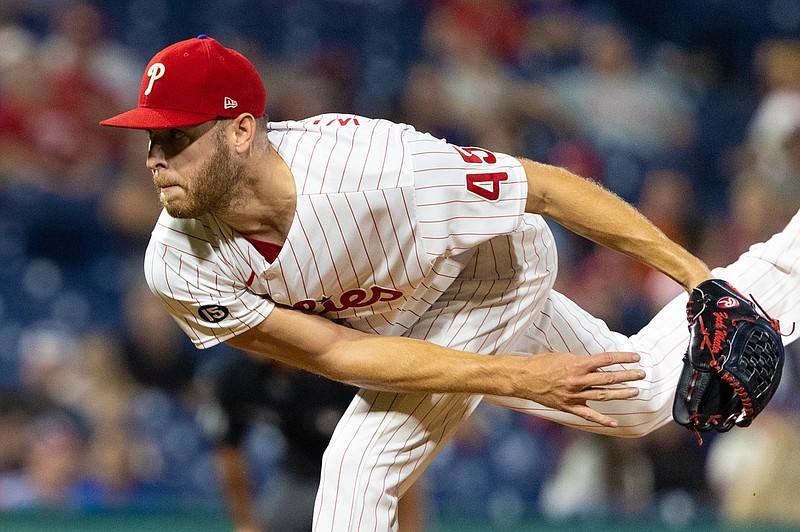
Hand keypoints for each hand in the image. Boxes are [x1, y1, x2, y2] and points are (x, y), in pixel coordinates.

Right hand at [521, 351, 644, 427]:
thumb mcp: (564, 357)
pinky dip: (602, 420)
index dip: (622, 358)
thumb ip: (583, 363)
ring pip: (603, 395)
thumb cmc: (542, 364)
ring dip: (621, 393)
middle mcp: (578, 380)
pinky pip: (588, 415)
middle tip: (641, 374)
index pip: (606, 360)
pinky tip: (615, 423)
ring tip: (635, 391)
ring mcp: (574, 395)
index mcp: (577, 364)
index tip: (636, 357)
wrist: (524, 378)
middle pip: (608, 378)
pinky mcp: (569, 407)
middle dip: (627, 376)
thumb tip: (600, 367)